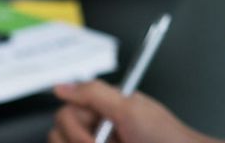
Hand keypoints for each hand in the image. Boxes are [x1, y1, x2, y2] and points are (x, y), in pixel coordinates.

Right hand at [50, 80, 206, 142]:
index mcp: (102, 110)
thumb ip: (94, 94)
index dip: (74, 127)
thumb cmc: (165, 136)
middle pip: (59, 136)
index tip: (92, 138)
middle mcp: (97, 130)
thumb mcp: (129, 110)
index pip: (65, 114)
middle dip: (80, 141)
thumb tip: (61, 86)